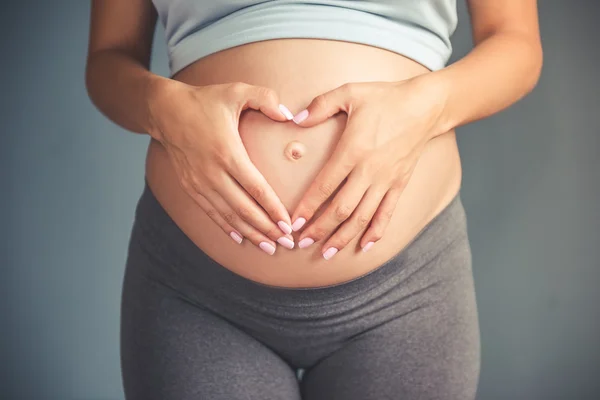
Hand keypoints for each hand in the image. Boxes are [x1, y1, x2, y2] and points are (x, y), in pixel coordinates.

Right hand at [147, 80, 296, 254]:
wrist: (165, 111)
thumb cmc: (205, 100)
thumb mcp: (237, 91)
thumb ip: (266, 98)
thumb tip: (290, 115)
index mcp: (227, 152)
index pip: (256, 188)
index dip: (273, 209)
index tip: (288, 224)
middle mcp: (212, 173)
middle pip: (244, 209)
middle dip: (267, 229)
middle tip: (286, 243)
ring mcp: (199, 183)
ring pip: (228, 216)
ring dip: (250, 233)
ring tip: (269, 247)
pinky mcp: (191, 187)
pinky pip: (212, 213)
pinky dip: (227, 228)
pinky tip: (241, 239)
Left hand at [289, 77, 445, 258]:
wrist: (426, 105)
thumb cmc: (385, 97)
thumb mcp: (350, 92)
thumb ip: (320, 105)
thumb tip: (295, 118)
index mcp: (353, 150)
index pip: (325, 186)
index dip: (308, 207)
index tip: (293, 223)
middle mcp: (369, 170)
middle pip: (341, 209)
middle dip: (320, 229)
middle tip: (301, 243)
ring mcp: (386, 180)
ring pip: (362, 217)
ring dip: (343, 237)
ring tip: (327, 252)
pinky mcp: (400, 184)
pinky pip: (387, 213)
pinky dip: (376, 232)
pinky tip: (365, 246)